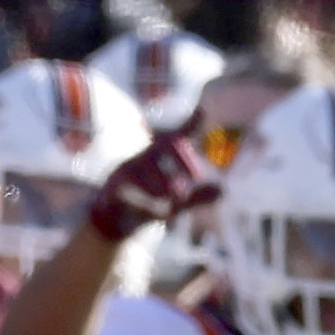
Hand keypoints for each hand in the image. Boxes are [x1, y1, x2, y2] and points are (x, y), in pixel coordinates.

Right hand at [85, 132, 218, 243]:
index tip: (204, 111)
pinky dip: (148, 204)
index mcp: (155, 158)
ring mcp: (124, 171)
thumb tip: (224, 190)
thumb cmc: (147, 205)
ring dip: (165, 183)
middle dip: (184, 159)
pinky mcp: (111, 189)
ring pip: (147, 166)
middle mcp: (140, 158)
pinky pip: (130, 191)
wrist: (115, 223)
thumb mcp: (176, 204)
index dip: (190, 124)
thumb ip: (196, 198)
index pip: (175, 137)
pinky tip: (161, 214)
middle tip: (197, 178)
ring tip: (177, 200)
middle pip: (164, 143)